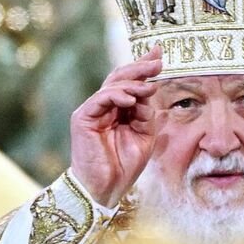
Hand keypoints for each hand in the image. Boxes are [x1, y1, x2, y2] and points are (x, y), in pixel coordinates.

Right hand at [69, 51, 162, 209]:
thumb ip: (146, 113)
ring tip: (149, 87)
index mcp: (119, 110)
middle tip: (157, 61)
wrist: (105, 189)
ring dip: (133, 83)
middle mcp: (104, 107)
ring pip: (112, 85)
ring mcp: (93, 110)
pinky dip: (117, 95)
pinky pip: (101, 98)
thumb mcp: (144, 136)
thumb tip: (149, 90)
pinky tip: (132, 99)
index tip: (159, 55)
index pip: (130, 82)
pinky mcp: (83, 117)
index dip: (144, 68)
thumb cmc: (123, 166)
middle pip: (121, 77)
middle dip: (140, 67)